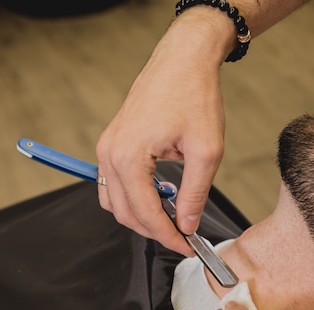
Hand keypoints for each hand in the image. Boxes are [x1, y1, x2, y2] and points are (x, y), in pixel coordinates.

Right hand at [96, 13, 230, 255]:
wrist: (183, 59)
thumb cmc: (195, 96)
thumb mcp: (206, 150)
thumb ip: (194, 194)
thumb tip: (186, 225)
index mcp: (129, 157)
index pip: (145, 214)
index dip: (167, 237)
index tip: (188, 247)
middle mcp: (110, 154)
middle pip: (125, 213)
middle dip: (154, 230)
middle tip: (184, 235)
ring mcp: (107, 147)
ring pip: (115, 201)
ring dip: (141, 216)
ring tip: (173, 216)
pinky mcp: (112, 142)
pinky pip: (114, 183)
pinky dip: (134, 197)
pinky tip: (160, 194)